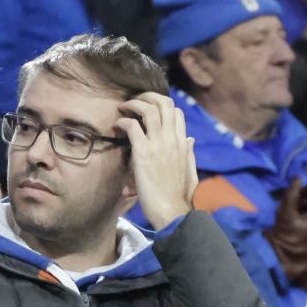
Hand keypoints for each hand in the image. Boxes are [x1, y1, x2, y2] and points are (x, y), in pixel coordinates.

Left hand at [115, 91, 197, 226]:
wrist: (172, 210)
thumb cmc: (179, 195)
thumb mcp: (189, 170)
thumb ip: (189, 152)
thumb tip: (190, 138)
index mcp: (182, 143)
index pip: (176, 112)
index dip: (161, 105)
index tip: (147, 108)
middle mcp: (172, 139)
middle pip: (164, 103)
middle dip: (147, 96)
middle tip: (133, 100)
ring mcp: (159, 144)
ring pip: (149, 109)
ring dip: (134, 103)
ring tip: (123, 107)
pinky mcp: (144, 153)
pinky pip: (133, 126)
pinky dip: (123, 121)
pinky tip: (117, 125)